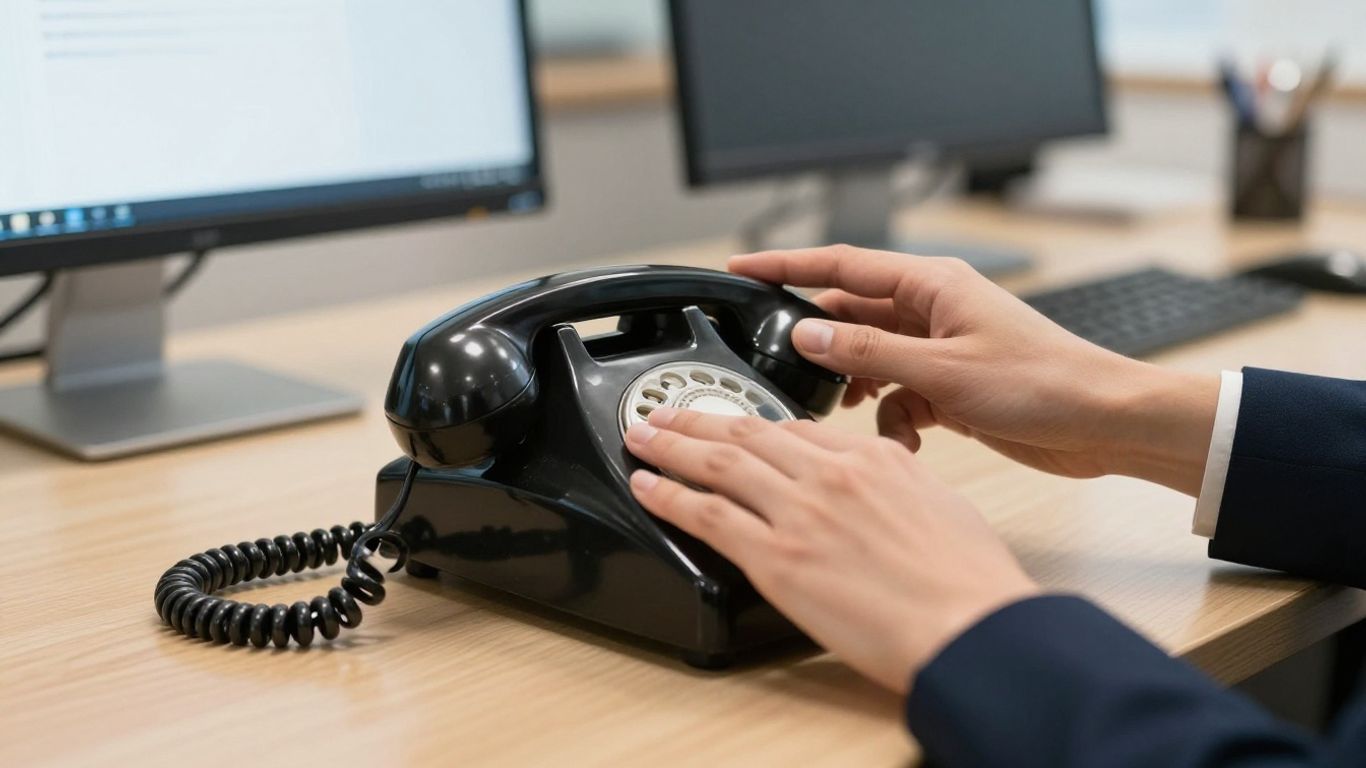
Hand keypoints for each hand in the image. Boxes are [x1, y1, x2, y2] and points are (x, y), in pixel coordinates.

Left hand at [624, 408, 1037, 693]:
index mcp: (873, 458)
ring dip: (671, 445)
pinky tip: (647, 487)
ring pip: (718, 463)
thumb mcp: (943, 505)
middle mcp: (830, 475)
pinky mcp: (776, 558)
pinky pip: (707, 516)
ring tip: (642, 436)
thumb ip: (898, 485)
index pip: (798, 427)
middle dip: (697, 417)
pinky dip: (669, 496)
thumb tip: (880, 485)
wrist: (969, 624)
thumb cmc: (968, 580)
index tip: (734, 422)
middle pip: (748, 432)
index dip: (754, 422)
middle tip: (664, 410)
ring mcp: (799, 513)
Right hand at [730, 246, 1219, 494]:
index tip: (742, 270)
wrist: (1101, 422)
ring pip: (869, 359)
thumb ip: (867, 351)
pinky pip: (896, 393)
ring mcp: (940, 347)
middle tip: (789, 368)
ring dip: (857, 387)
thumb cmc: (1043, 382)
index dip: (786, 266)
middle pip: (850, 314)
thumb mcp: (942, 369)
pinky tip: (905, 439)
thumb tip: (807, 333)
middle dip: (822, 344)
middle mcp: (931, 310)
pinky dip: (892, 417)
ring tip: (851, 409)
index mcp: (931, 285)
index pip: (840, 264)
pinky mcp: (949, 384)